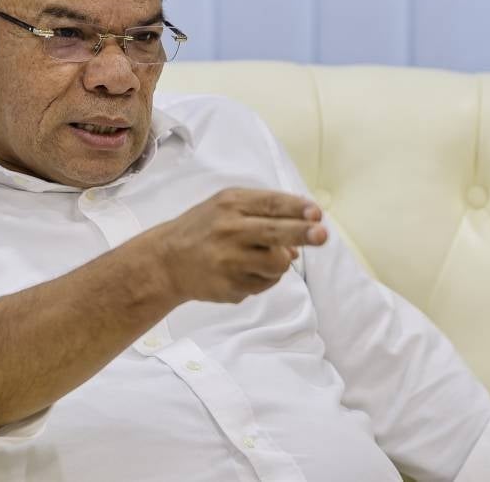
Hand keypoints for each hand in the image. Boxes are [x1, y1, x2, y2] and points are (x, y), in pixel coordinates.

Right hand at [150, 187, 327, 303]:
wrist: (166, 261)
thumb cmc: (204, 228)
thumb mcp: (226, 207)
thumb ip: (264, 213)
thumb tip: (302, 238)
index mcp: (230, 205)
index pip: (271, 204)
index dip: (297, 208)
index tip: (316, 213)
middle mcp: (229, 231)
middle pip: (275, 233)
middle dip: (303, 233)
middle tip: (322, 235)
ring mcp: (228, 260)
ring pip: (277, 264)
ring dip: (281, 262)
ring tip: (262, 258)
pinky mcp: (229, 286)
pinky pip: (265, 284)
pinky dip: (263, 278)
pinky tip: (242, 271)